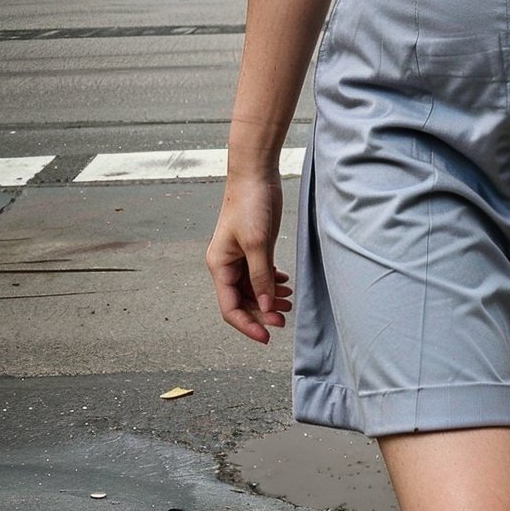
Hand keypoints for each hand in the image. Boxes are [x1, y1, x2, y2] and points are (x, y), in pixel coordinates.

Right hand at [206, 173, 292, 343]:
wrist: (255, 174)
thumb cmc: (250, 204)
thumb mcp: (258, 243)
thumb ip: (261, 276)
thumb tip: (265, 306)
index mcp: (220, 265)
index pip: (230, 307)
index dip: (248, 324)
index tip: (267, 336)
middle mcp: (226, 264)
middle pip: (242, 301)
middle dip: (262, 312)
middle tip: (284, 319)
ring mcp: (239, 256)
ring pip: (252, 288)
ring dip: (269, 298)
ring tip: (289, 302)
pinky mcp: (252, 247)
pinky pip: (259, 274)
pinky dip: (271, 282)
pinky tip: (285, 284)